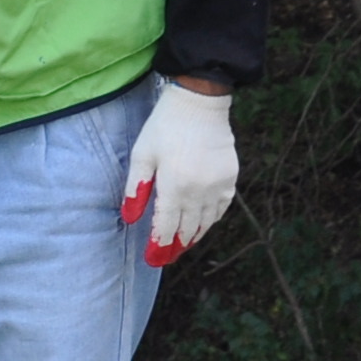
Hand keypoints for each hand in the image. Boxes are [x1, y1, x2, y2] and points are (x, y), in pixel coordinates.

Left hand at [122, 82, 238, 266]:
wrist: (200, 102)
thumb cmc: (165, 126)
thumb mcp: (142, 155)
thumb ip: (135, 189)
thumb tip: (130, 218)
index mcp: (174, 187)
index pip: (166, 226)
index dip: (159, 244)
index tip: (153, 258)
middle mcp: (198, 191)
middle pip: (187, 228)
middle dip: (175, 245)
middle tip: (167, 256)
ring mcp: (217, 185)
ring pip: (206, 222)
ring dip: (194, 235)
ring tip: (183, 244)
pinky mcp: (230, 177)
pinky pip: (222, 208)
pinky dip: (212, 219)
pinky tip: (203, 223)